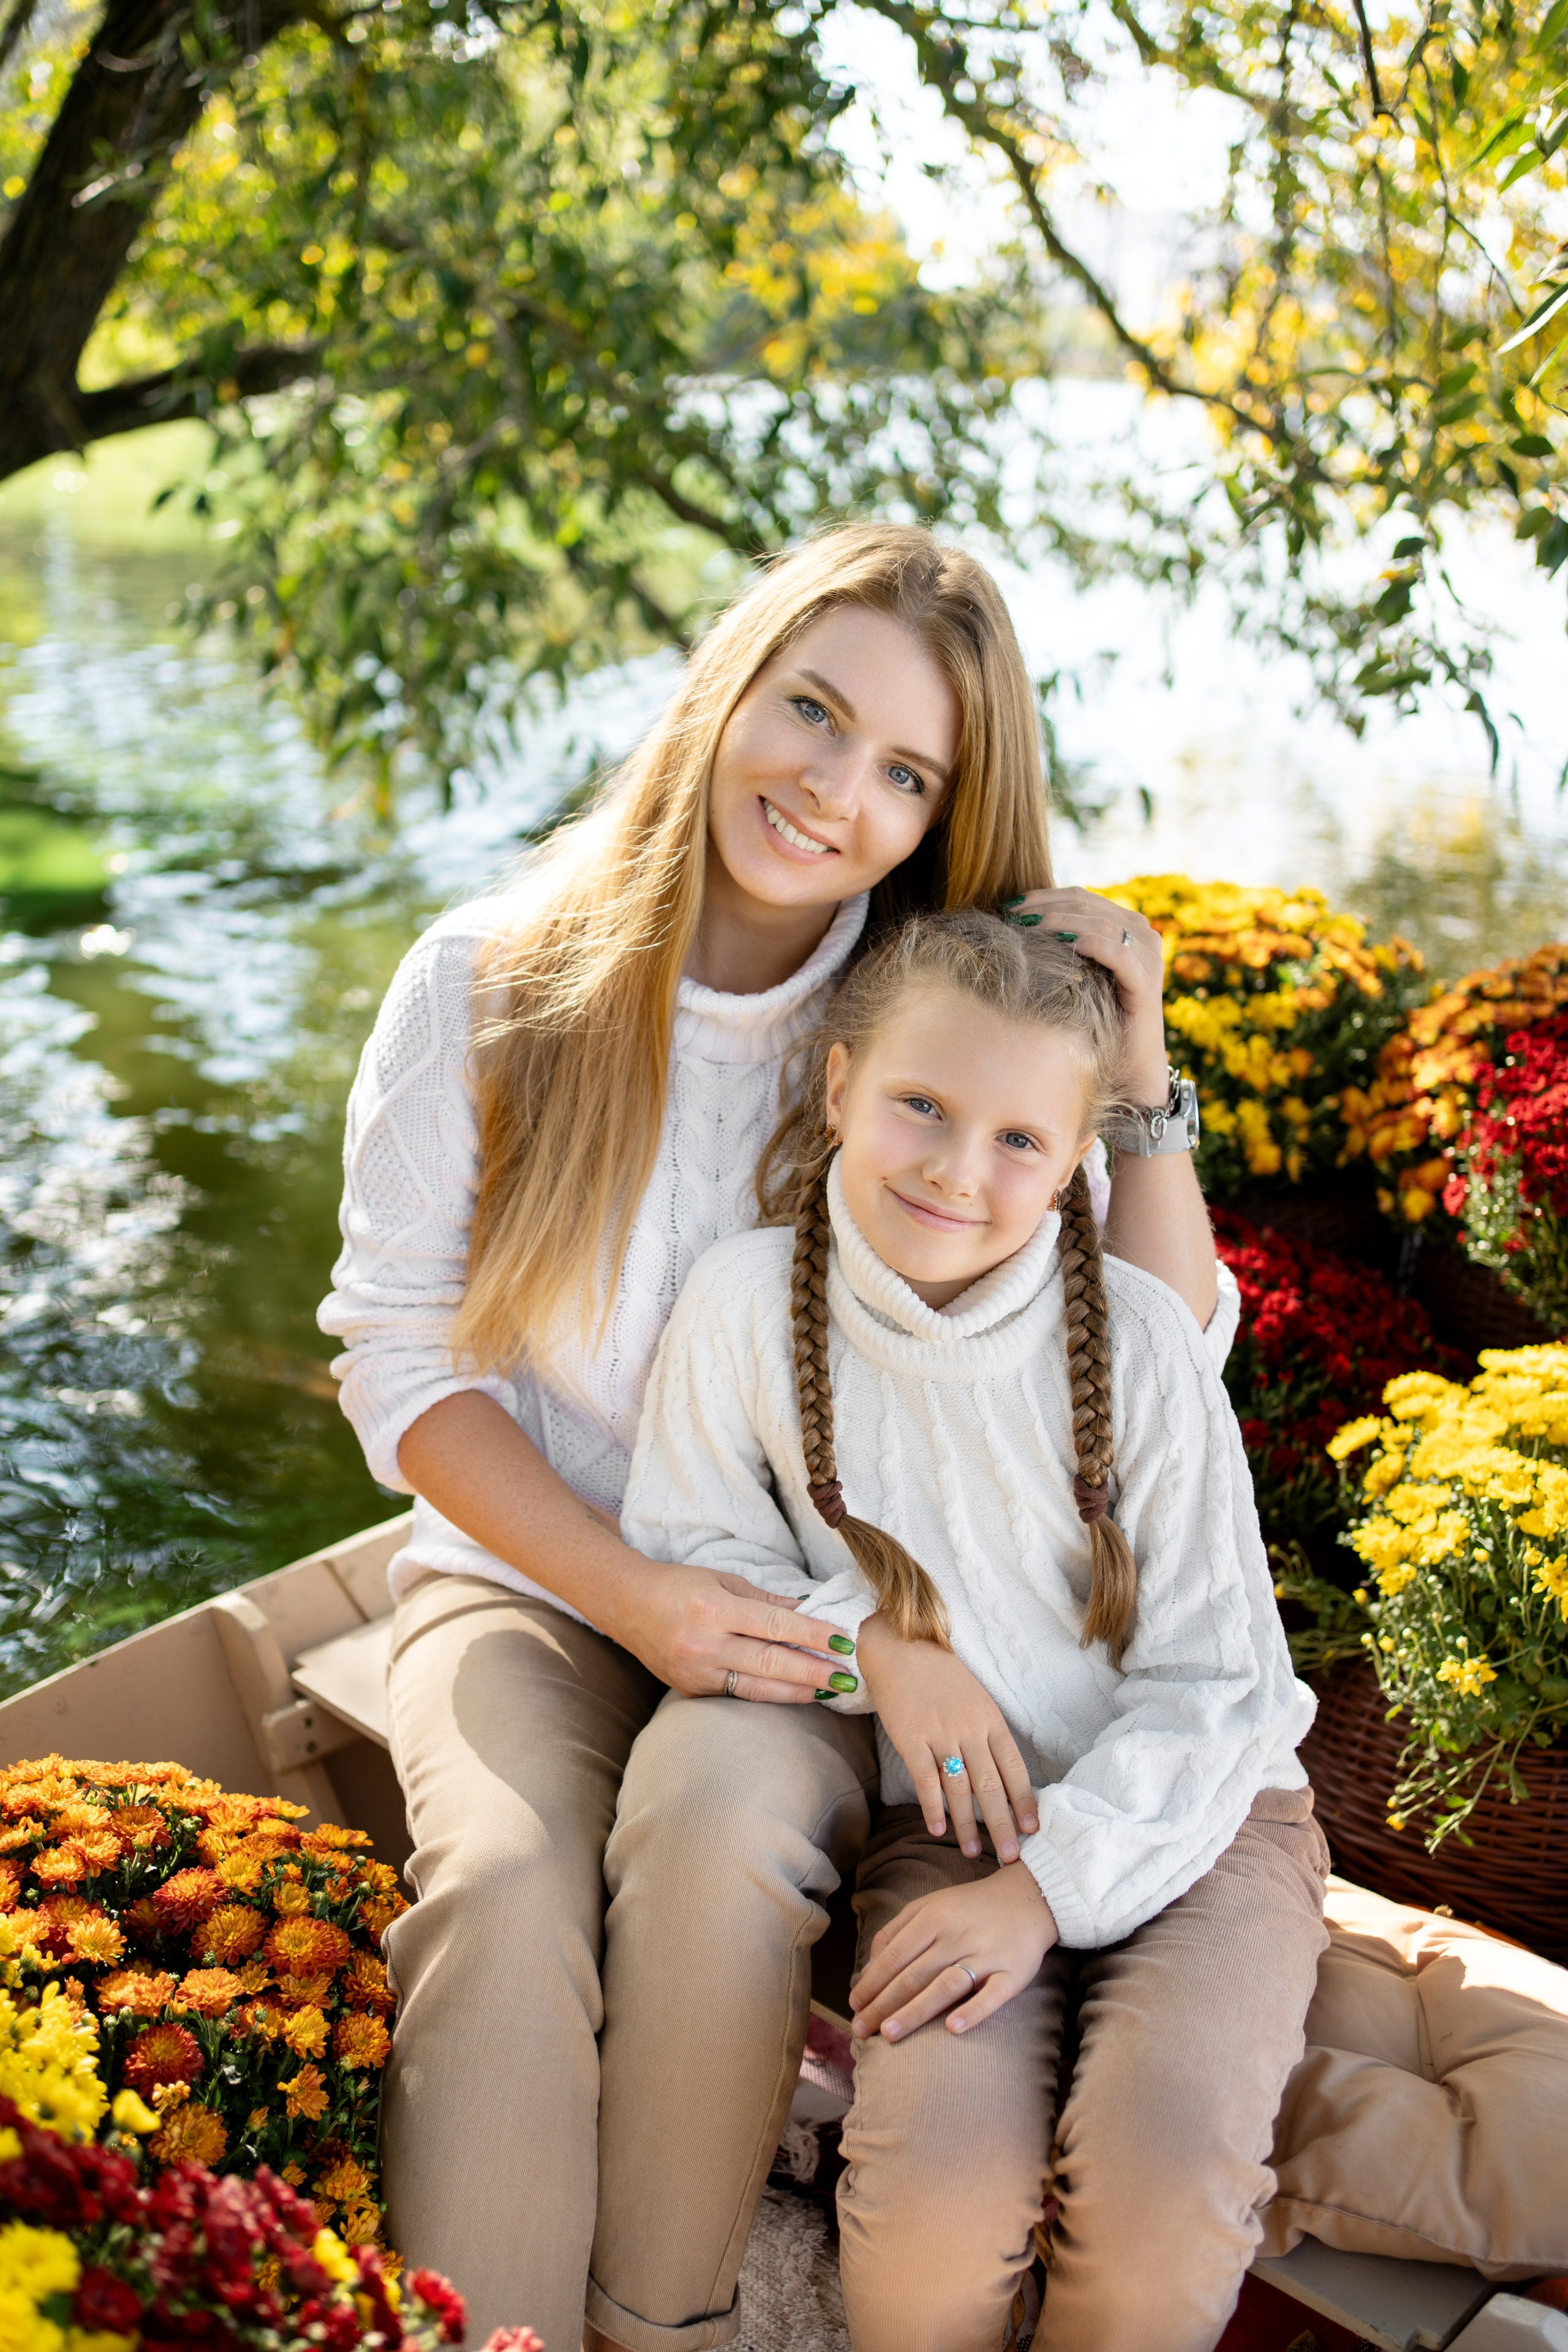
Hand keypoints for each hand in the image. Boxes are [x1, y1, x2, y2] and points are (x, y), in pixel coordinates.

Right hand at [603, 1559, 856, 1705]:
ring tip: (830, 1690)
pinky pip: (738, 1694)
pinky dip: (770, 1695)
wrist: (627, 1605)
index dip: (813, 1635)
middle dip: (813, 1671)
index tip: (843, 1642)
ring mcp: (696, 1673)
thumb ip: (767, 1601)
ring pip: (757, 1688)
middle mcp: (704, 1646)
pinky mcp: (691, 1691)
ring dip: (798, 1691)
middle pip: (770, 1662)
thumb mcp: (723, 1581)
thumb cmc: (679, 1586)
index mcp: (714, 1611)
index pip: (775, 1626)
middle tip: (847, 1676)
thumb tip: (809, 1611)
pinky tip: (795, 1693)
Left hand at [850, 1862, 1057, 2040]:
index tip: (854, 2005)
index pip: (895, 1955)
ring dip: (916, 2011)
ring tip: (889, 2034)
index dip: (872, 1981)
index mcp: (935, 1916)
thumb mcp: (931, 1904)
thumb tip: (869, 1966)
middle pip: (915, 1974)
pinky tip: (952, 2029)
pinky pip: (992, 1996)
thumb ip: (898, 1930)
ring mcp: (987, 1955)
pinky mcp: (1013, 1973)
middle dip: (884, 2004)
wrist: (1030, 1898)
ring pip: (946, 1986)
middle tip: (861, 2030)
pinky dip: (973, 2012)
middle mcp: (958, 1934)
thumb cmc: (971, 1907)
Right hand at [856, 1616, 1037, 1861]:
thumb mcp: (974, 1698)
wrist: (899, 1645)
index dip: (1025, 1800)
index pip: (1015, 1767)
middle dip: (1003, 1824)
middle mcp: (969, 1727)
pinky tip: (937, 1829)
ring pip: (960, 1788)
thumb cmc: (938, 1675)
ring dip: (968, 1825)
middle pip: (991, 1785)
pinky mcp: (910, 1737)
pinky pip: (925, 1779)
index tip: (1034, 1829)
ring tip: (975, 1853)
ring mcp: (939, 1732)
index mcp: (990, 1718)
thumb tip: (1000, 1776)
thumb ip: (985, 1733)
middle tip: (1012, 1857)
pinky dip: (932, 1807)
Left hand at [1005, 887, 1168, 1103]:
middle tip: (1010, 914)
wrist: (1128, 1072)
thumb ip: (1062, 948)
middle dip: (1044, 906)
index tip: (1007, 906)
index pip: (1079, 897)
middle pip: (1086, 903)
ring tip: (1026, 926)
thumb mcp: (1076, 979)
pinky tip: (1060, 944)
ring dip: (1059, 920)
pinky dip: (1088, 942)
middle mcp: (1143, 935)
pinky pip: (1116, 952)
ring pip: (1099, 921)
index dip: (1042, 897)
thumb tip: (1014, 925)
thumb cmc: (1097, 1026)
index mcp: (1126, 928)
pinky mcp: (1147, 981)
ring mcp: (1148, 957)